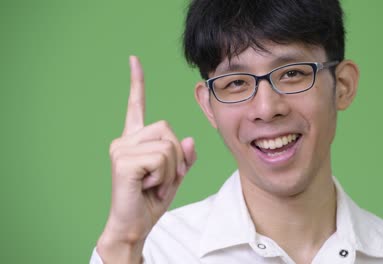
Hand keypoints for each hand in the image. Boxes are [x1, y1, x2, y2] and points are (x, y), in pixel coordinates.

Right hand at [97, 56, 195, 262]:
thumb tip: (190, 140)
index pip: (137, 105)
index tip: (134, 59)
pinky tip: (148, 186)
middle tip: (162, 178)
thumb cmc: (152, 199)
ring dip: (171, 169)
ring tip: (154, 183)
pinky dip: (164, 176)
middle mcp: (125, 139)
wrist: (135, 224)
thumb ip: (184, 157)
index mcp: (135, 139)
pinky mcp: (123, 160)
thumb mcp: (175, 175)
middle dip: (176, 156)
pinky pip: (162, 158)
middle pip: (167, 128)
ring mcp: (122, 148)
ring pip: (168, 145)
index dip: (138, 82)